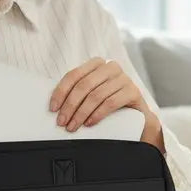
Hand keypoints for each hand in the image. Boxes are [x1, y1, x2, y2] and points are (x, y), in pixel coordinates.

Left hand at [49, 57, 163, 149]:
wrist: (137, 116)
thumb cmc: (109, 104)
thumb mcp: (91, 94)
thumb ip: (77, 92)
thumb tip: (54, 106)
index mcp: (97, 64)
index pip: (73, 75)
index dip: (61, 92)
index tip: (53, 108)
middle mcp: (111, 67)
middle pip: (84, 85)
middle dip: (70, 105)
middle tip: (62, 122)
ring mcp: (124, 78)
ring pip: (96, 95)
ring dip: (81, 113)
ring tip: (73, 126)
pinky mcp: (133, 91)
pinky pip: (110, 103)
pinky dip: (97, 114)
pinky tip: (89, 123)